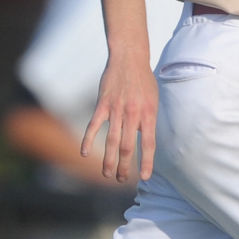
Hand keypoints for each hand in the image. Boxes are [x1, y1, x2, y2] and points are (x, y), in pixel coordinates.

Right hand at [82, 53, 157, 182]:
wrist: (129, 58)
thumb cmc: (144, 81)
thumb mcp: (153, 101)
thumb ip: (148, 121)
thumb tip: (146, 142)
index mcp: (148, 114)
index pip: (148, 144)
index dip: (146, 162)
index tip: (144, 177)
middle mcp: (133, 114)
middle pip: (127, 147)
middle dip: (124, 167)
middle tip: (121, 180)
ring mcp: (116, 109)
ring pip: (111, 141)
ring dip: (108, 160)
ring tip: (107, 174)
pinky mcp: (103, 104)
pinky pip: (94, 126)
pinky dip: (88, 140)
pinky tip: (85, 153)